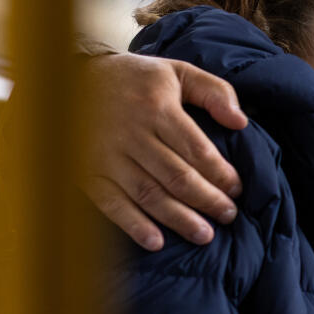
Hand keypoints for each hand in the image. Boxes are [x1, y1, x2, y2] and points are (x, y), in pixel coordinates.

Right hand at [80, 52, 248, 249]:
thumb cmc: (137, 79)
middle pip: (175, 175)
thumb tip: (241, 122)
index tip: (237, 190)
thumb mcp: (178, 71)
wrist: (72, 80)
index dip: (220, 173)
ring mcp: (106, 155)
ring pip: (148, 194)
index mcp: (157, 107)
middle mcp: (131, 133)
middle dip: (206, 200)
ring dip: (178, 218)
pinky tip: (156, 242)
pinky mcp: (86, 172)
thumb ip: (214, 92)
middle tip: (228, 216)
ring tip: (205, 235)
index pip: (195, 149)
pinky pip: (111, 203)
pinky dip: (133, 225)